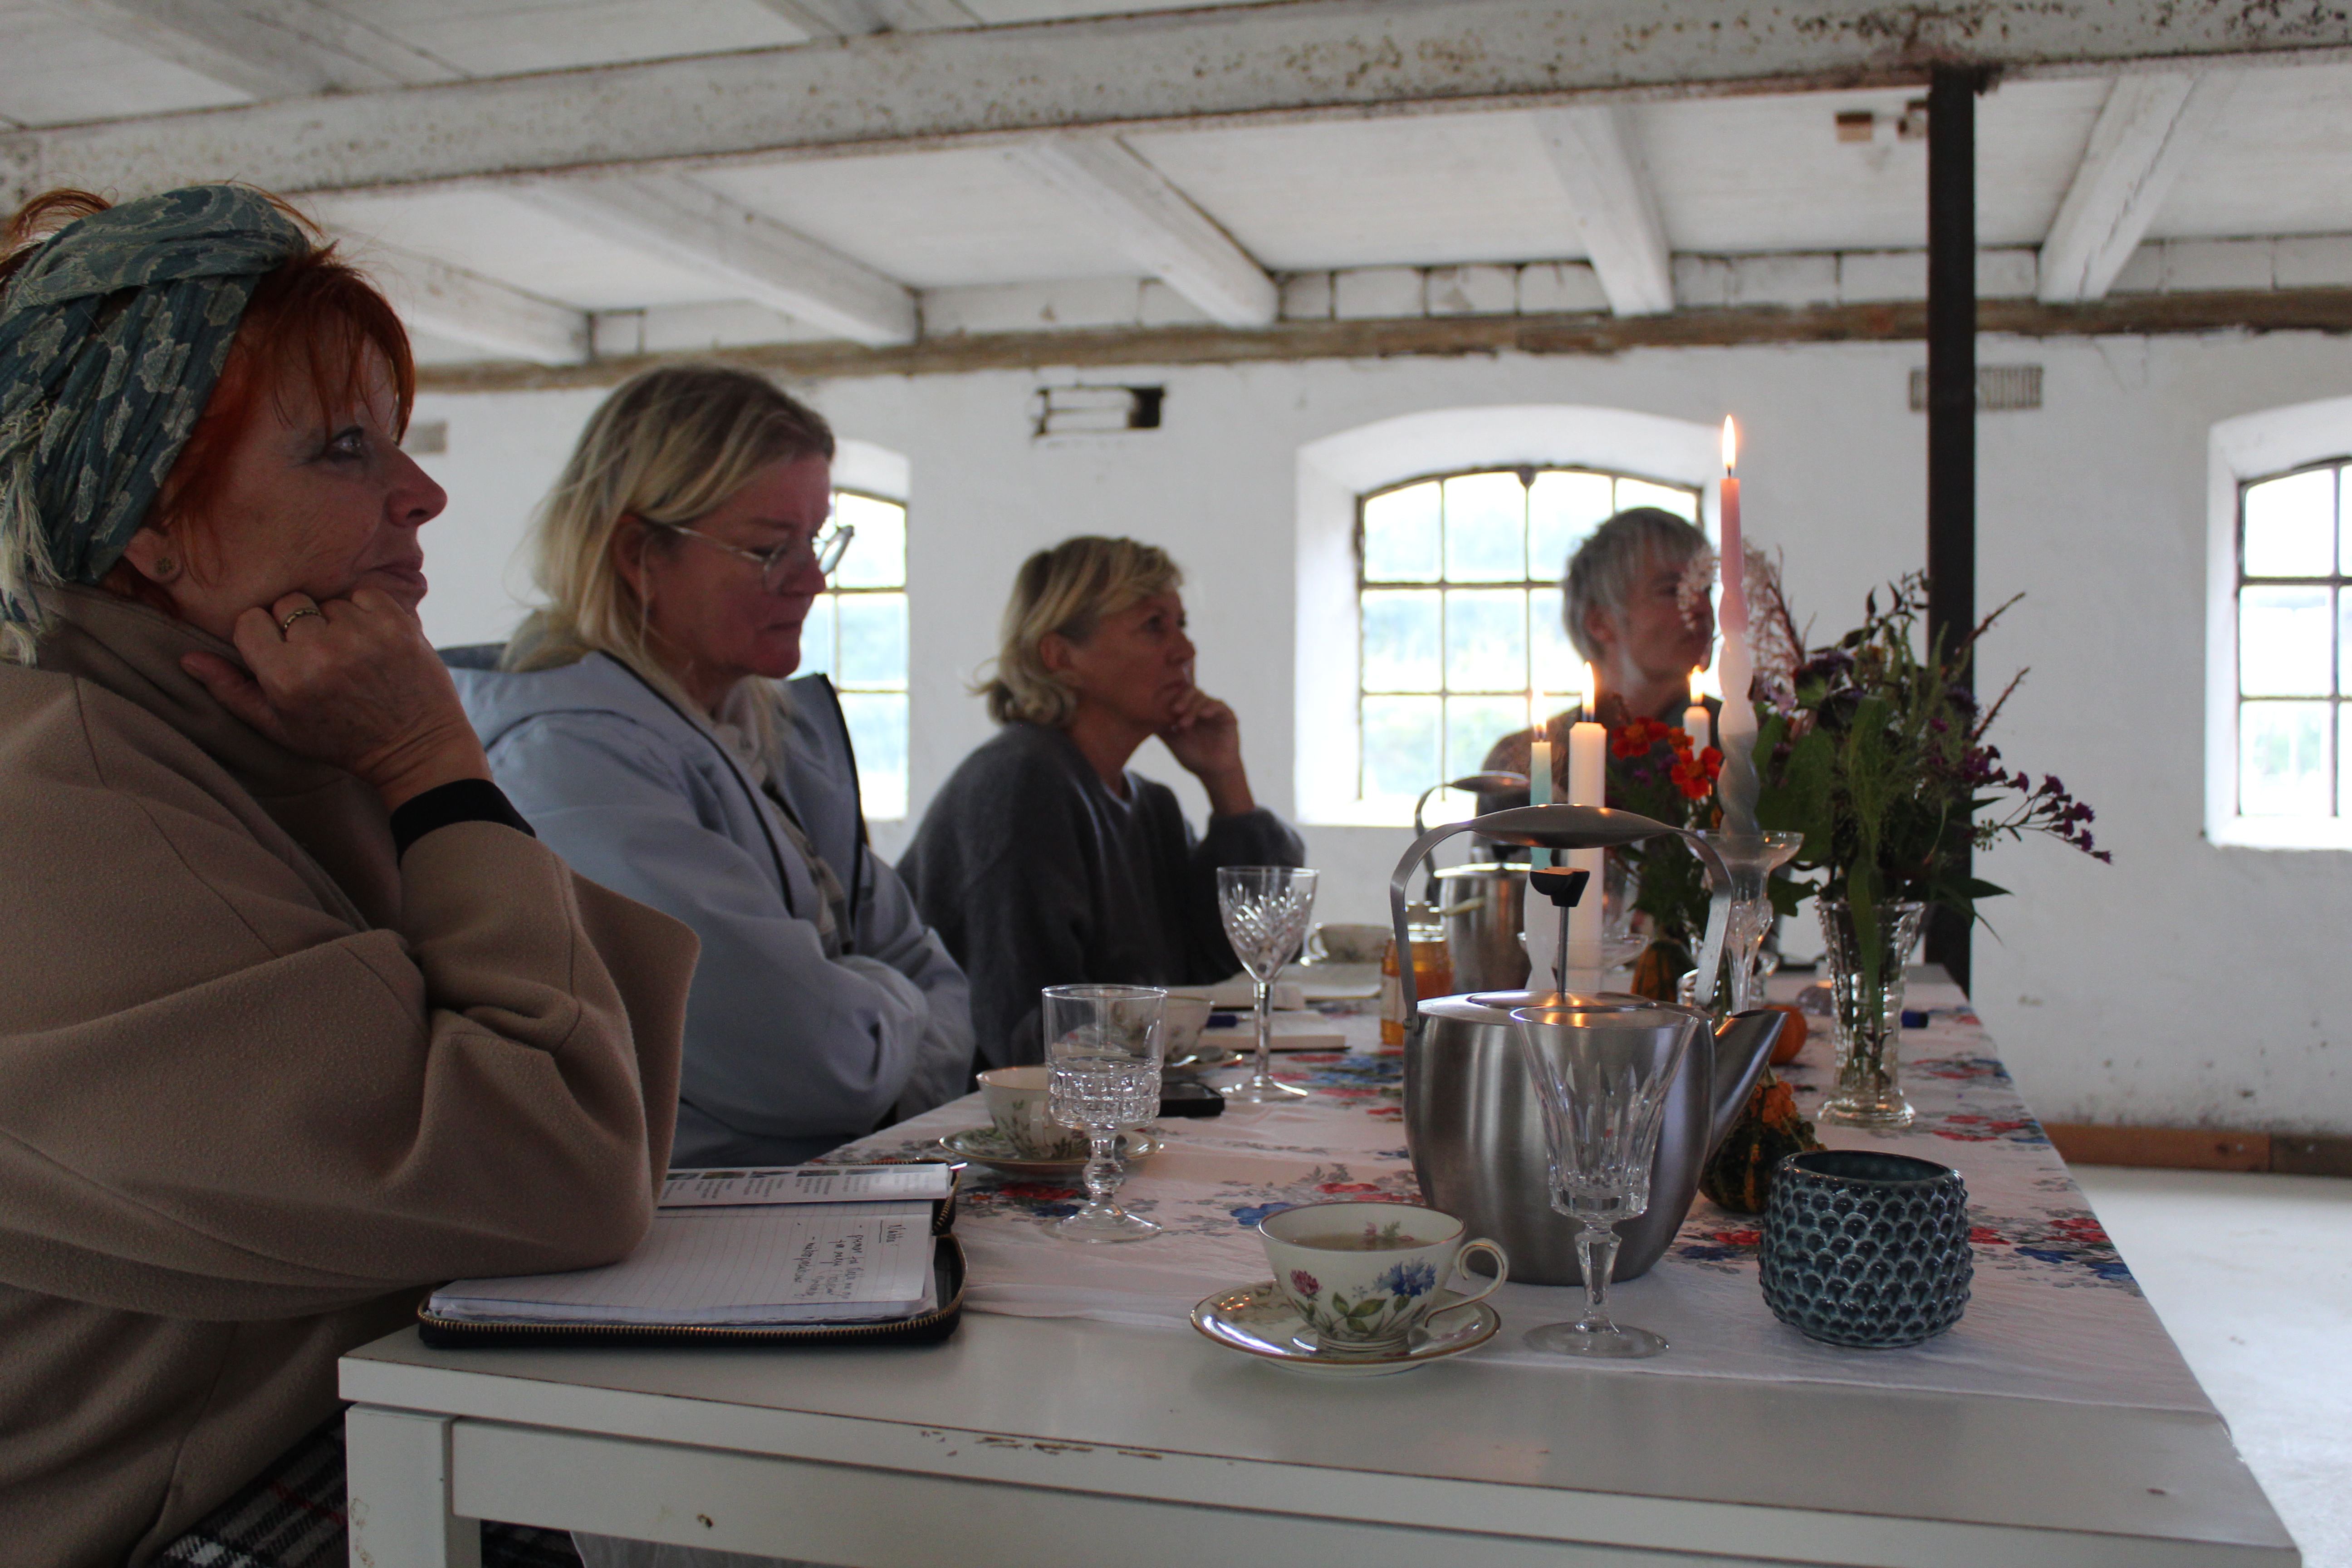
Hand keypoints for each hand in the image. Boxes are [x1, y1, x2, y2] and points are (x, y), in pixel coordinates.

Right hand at [180, 588, 490, 810]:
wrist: (415, 746)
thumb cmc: (340, 739)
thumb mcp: (278, 725)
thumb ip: (231, 689)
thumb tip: (188, 658)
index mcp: (287, 677)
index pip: (249, 621)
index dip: (263, 635)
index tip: (281, 654)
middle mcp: (323, 651)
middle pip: (287, 603)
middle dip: (297, 625)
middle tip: (318, 656)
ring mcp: (363, 634)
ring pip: (326, 599)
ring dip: (334, 620)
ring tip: (349, 653)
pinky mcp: (397, 622)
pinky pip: (363, 594)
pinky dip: (365, 611)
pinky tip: (371, 641)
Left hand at [1160, 686, 1253, 815]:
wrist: (1212, 772)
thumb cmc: (1192, 756)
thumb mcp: (1171, 740)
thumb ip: (1161, 726)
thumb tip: (1144, 714)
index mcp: (1187, 708)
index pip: (1178, 693)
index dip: (1170, 695)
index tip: (1161, 705)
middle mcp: (1200, 706)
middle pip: (1190, 690)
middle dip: (1181, 699)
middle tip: (1174, 710)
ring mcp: (1214, 709)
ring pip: (1203, 697)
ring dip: (1192, 709)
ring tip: (1183, 724)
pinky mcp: (1227, 715)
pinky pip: (1219, 705)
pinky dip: (1210, 708)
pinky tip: (1203, 715)